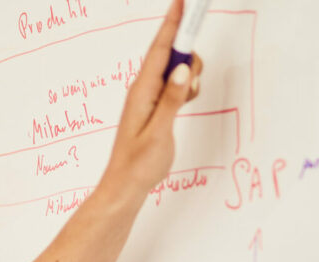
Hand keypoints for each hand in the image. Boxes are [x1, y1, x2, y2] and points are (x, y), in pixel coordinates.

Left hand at [99, 0, 203, 202]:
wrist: (126, 186)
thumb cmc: (138, 164)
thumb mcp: (158, 133)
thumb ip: (172, 100)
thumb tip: (184, 70)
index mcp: (142, 91)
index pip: (160, 49)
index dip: (173, 24)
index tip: (183, 2)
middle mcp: (144, 89)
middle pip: (173, 55)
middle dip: (190, 58)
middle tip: (193, 86)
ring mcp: (150, 97)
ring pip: (177, 70)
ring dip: (190, 78)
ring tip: (188, 102)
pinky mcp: (156, 106)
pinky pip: (175, 85)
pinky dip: (186, 89)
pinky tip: (186, 104)